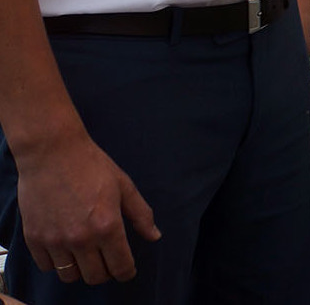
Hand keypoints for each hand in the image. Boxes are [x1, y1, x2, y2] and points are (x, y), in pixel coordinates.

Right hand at [17, 136, 160, 284]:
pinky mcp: (34, 238)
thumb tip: (155, 236)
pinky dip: (57, 263)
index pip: (121, 266)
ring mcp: (55, 240)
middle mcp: (81, 238)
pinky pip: (47, 266)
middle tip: (106, 260)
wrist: (52, 152)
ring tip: (85, 255)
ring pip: (70, 276)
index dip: (127, 272)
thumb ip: (141, 215)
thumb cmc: (92, 166)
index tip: (127, 270)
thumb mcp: (124, 186)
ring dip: (80, 270)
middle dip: (105, 272)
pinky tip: (64, 248)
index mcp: (108, 226)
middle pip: (96, 277)